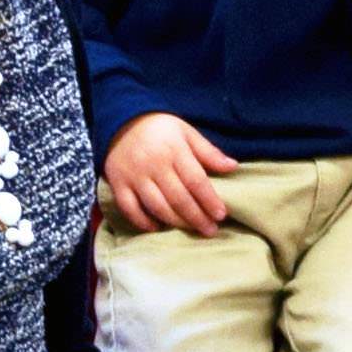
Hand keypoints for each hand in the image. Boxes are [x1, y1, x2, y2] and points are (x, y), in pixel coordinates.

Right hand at [101, 110, 239, 238]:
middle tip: (211, 231)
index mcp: (174, 150)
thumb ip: (208, 151)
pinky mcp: (118, 184)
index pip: (195, 180)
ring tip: (191, 230)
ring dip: (175, 222)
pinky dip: (142, 221)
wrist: (120, 120)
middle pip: (178, 197)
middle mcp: (153, 164)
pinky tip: (157, 228)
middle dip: (196, 217)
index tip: (221, 215)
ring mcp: (134, 176)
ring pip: (156, 206)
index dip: (209, 200)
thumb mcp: (186, 132)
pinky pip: (129, 208)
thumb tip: (233, 166)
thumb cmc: (160, 128)